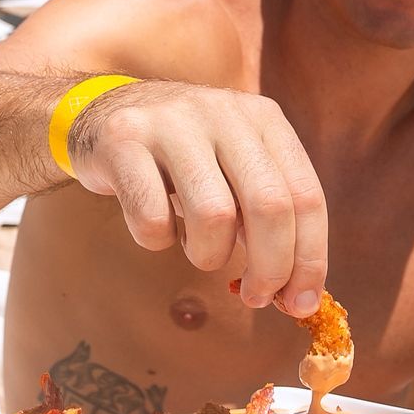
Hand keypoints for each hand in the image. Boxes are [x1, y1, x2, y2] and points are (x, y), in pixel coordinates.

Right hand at [69, 79, 327, 315]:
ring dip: (208, 254)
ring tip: (196, 246)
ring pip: (213, 215)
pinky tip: (157, 225)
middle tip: (255, 297)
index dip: (310, 258)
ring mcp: (170, 122)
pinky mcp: (123, 141)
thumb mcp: (235, 165)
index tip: (300, 302)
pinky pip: (152, 218)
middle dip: (270, 268)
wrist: (104, 111)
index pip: (306, 195)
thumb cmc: (183, 156)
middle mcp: (223, 111)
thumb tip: (298, 293)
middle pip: (269, 205)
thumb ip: (269, 214)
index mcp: (263, 117)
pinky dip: (158, 240)